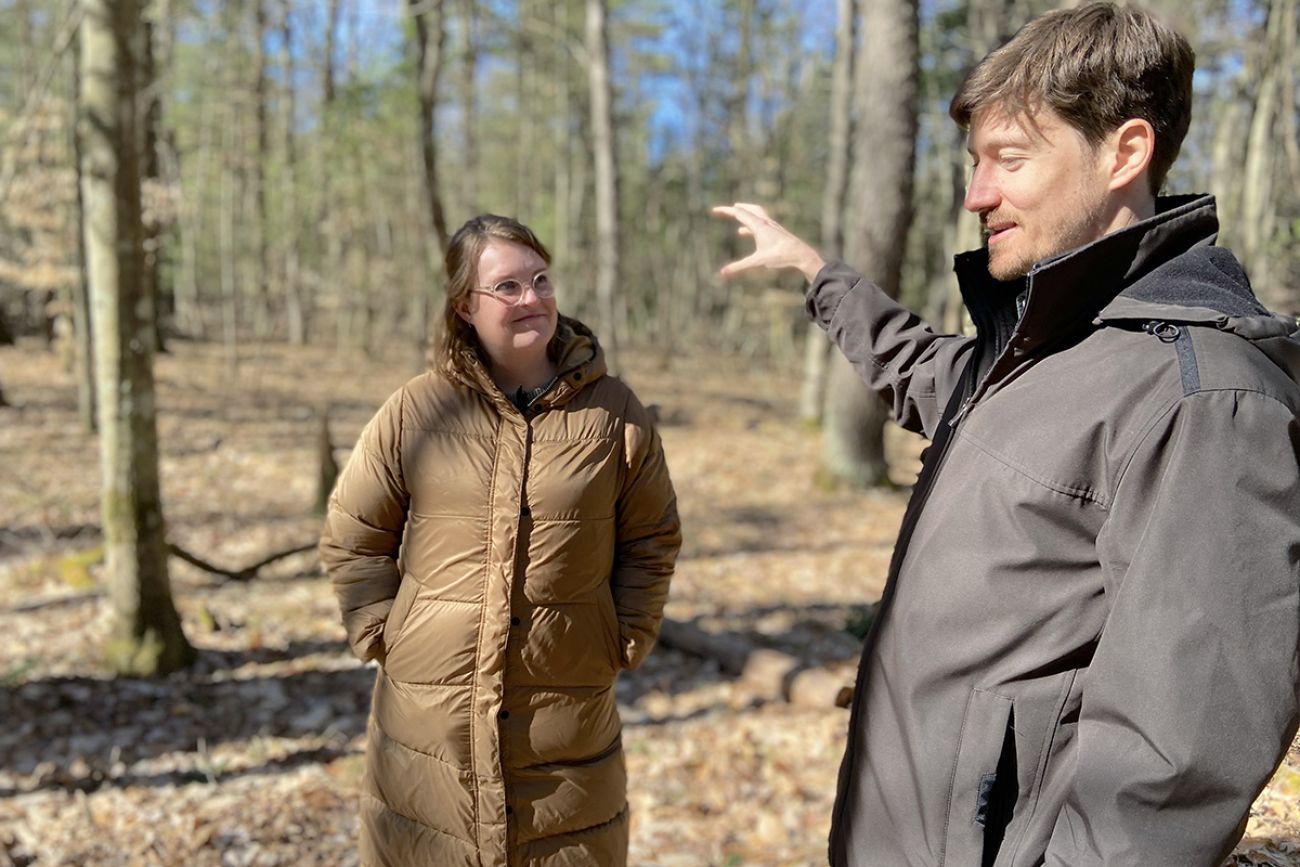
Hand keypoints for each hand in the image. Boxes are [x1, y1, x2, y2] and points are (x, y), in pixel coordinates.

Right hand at [711, 202, 825, 281]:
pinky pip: (759, 224)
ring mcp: (771, 226)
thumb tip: (722, 273)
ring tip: (736, 213)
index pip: (738, 213)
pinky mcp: (775, 231)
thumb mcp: (757, 262)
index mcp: (758, 225)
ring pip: (755, 214)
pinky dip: (749, 225)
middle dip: (735, 209)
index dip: (725, 211)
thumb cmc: (780, 256)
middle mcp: (765, 222)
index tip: (714, 210)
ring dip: (744, 213)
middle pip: (747, 209)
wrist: (801, 254)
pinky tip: (744, 232)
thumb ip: (739, 267)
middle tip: (725, 209)